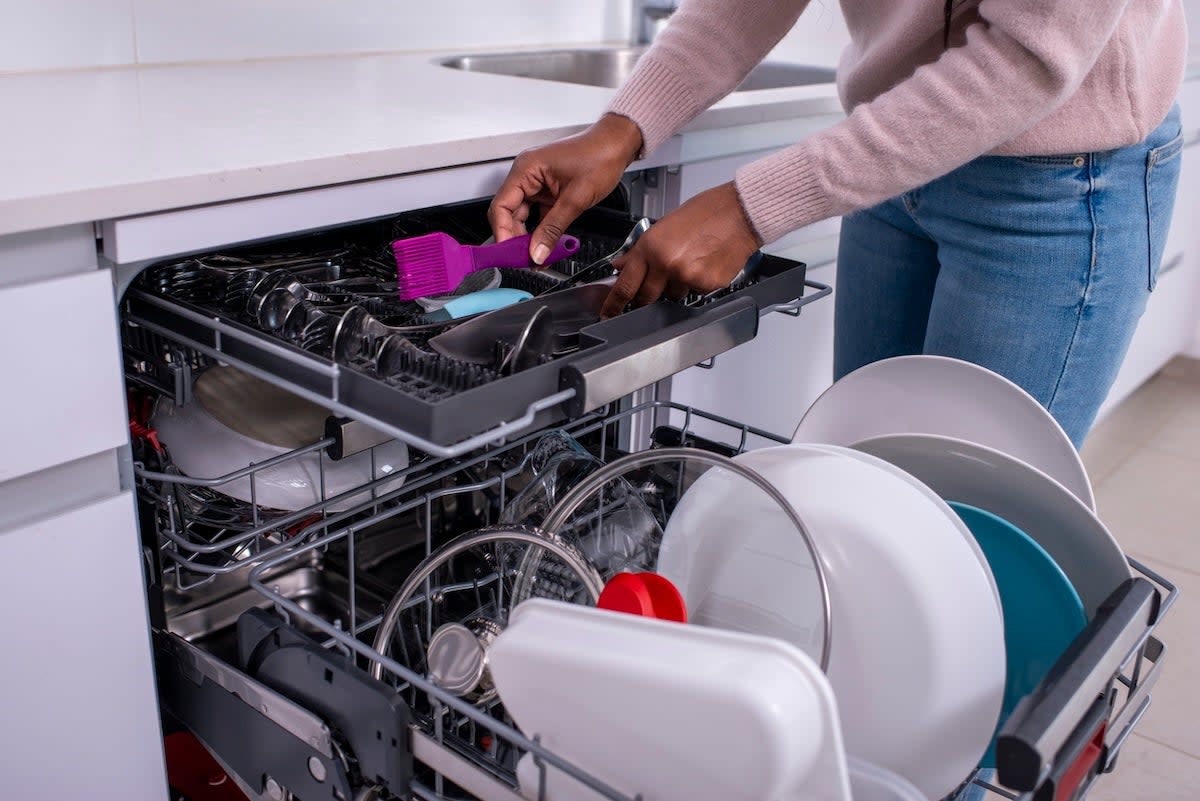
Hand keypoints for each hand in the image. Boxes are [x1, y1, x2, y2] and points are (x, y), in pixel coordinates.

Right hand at [488, 113, 642, 263]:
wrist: (617, 145)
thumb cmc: (600, 156)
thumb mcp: (576, 197)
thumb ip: (553, 228)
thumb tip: (537, 251)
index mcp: (526, 169)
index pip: (501, 206)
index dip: (502, 232)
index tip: (509, 253)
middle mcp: (527, 175)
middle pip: (509, 214)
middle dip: (516, 239)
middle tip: (525, 260)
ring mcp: (537, 184)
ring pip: (523, 217)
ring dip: (529, 238)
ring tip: (536, 257)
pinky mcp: (548, 192)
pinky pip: (538, 216)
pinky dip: (541, 231)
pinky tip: (546, 246)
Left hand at [601, 182, 762, 317]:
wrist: (740, 212)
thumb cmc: (706, 213)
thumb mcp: (664, 225)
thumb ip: (640, 250)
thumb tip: (622, 265)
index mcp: (651, 247)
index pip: (626, 285)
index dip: (614, 303)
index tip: (609, 312)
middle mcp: (666, 263)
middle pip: (646, 297)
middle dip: (647, 295)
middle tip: (658, 282)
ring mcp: (687, 276)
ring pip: (672, 296)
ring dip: (676, 286)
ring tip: (690, 261)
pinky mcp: (706, 284)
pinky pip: (694, 294)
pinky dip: (697, 284)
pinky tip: (704, 264)